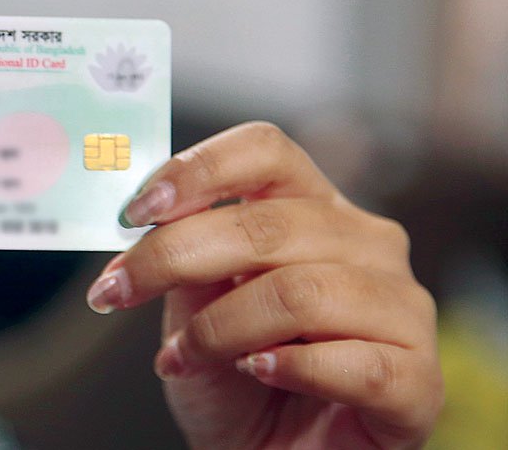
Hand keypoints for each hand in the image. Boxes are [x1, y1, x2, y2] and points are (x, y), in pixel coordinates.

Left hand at [86, 122, 442, 448]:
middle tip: (115, 290)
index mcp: (313, 210)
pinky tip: (260, 373)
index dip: (197, 171)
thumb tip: (151, 218)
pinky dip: (290, 369)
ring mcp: (401, 309)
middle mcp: (365, 245)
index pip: (266, 152)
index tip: (136, 209)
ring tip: (182, 357)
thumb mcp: (194, 308)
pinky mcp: (417, 379)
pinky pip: (354, 363)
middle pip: (269, 225)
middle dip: (175, 257)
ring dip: (220, 328)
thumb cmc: (232, 381)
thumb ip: (187, 259)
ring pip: (300, 293)